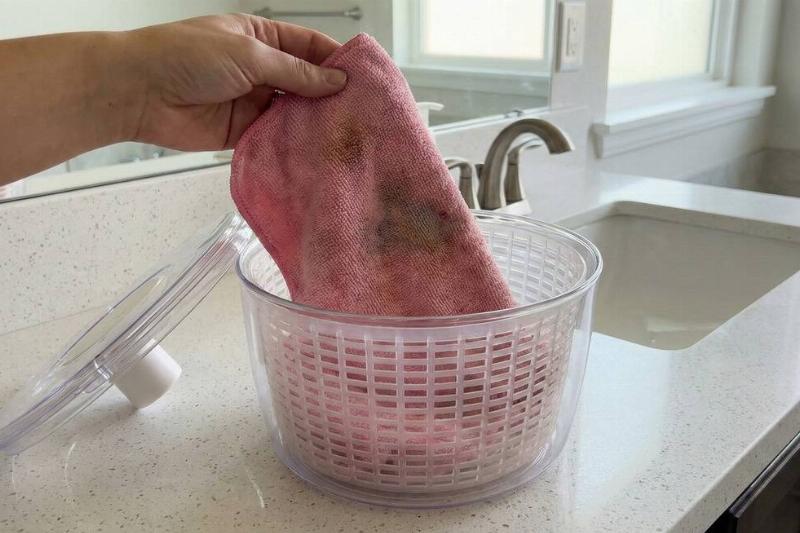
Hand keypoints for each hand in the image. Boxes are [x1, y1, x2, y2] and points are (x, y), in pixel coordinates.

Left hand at [120, 14, 345, 149]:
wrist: (137, 91)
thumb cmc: (186, 56)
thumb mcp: (249, 55)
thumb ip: (294, 72)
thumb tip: (336, 82)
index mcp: (261, 37)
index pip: (309, 46)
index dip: (336, 60)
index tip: (365, 77)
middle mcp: (260, 68)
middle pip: (305, 81)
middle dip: (330, 95)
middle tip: (363, 111)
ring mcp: (252, 100)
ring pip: (293, 111)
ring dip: (314, 121)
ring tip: (347, 132)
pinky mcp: (243, 131)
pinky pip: (275, 136)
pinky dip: (293, 142)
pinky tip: (316, 148)